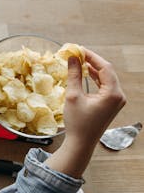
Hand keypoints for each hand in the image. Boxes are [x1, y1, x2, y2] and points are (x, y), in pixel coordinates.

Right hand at [45, 48, 125, 177]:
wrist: (81, 143)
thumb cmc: (77, 122)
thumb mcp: (73, 96)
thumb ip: (74, 75)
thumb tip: (72, 58)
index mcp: (113, 94)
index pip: (105, 67)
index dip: (92, 56)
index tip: (78, 49)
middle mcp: (119, 96)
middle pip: (107, 71)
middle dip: (92, 61)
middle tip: (77, 53)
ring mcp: (116, 100)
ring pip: (106, 78)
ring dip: (93, 69)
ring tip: (79, 61)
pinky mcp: (111, 104)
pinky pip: (105, 86)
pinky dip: (95, 78)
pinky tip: (85, 73)